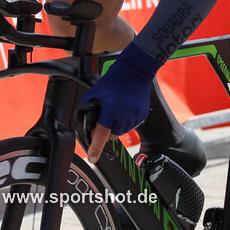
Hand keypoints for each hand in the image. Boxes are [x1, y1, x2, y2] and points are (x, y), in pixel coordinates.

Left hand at [80, 43, 158, 162]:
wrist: (134, 71)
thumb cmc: (113, 80)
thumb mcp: (95, 92)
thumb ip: (89, 108)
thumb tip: (87, 124)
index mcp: (110, 107)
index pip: (101, 133)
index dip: (96, 147)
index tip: (92, 157)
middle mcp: (124, 113)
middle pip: (112, 135)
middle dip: (106, 133)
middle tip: (103, 122)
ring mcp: (134, 114)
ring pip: (122, 132)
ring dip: (115, 127)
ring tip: (114, 113)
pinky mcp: (141, 115)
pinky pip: (131, 126)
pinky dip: (124, 123)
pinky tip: (123, 110)